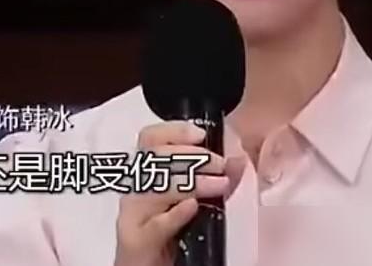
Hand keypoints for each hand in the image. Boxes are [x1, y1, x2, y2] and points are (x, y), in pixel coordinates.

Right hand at [113, 121, 243, 265]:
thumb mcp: (191, 201)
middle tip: (219, 164)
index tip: (200, 134)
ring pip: (155, 188)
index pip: (150, 139)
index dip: (174, 131)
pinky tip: (191, 207)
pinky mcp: (135, 241)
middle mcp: (135, 189)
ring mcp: (132, 214)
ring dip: (190, 182)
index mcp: (146, 174)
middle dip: (190, 156)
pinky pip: (155, 224)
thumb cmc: (168, 232)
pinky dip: (174, 214)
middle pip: (153, 158)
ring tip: (218, 185)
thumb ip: (212, 180)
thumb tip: (238, 161)